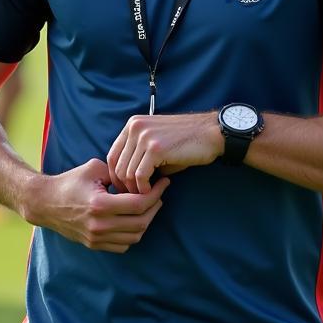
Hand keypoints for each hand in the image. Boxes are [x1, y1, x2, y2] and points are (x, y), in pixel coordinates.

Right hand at [23, 158, 169, 252]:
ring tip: (149, 205)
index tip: (163, 182)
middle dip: (155, 207)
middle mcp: (99, 225)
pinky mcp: (94, 245)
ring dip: (146, 221)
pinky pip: (123, 245)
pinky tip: (134, 219)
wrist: (45, 202)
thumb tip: (141, 176)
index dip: (156, 193)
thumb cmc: (70, 181)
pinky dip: (133, 234)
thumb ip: (119, 172)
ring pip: (135, 236)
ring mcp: (96, 237)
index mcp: (100, 204)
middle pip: (141, 222)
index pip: (139, 204)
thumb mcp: (94, 168)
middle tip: (159, 194)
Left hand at [107, 112, 223, 193]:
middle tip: (136, 197)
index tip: (126, 190)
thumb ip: (138, 156)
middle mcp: (135, 128)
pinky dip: (145, 188)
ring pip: (127, 173)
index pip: (112, 156)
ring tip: (148, 194)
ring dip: (136, 190)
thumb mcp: (155, 144)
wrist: (210, 134)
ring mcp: (144, 137)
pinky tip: (154, 190)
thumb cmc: (185, 143)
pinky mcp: (156, 149)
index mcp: (133, 125)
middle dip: (124, 187)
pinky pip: (140, 176)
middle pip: (117, 166)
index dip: (115, 177)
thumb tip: (124, 180)